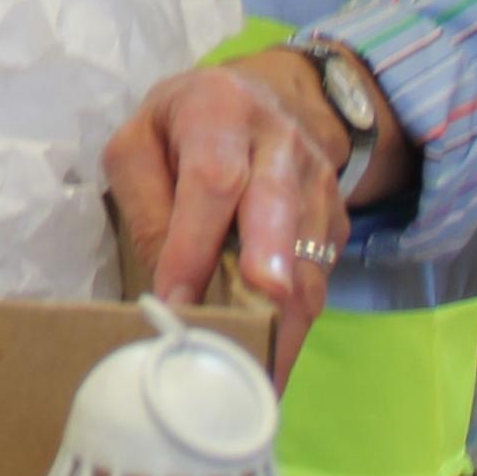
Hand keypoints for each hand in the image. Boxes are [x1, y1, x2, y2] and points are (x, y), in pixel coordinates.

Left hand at [101, 59, 352, 385]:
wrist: (260, 99)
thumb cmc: (183, 128)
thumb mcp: (139, 144)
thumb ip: (145, 203)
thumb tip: (166, 287)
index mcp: (220, 112)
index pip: (212, 180)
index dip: (195, 243)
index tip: (176, 301)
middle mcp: (280, 144)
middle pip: (279, 208)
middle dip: (269, 267)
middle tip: (255, 324)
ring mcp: (318, 183)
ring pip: (309, 257)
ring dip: (285, 319)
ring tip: (256, 377)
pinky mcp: (336, 220)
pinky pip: (321, 279)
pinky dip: (296, 325)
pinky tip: (269, 363)